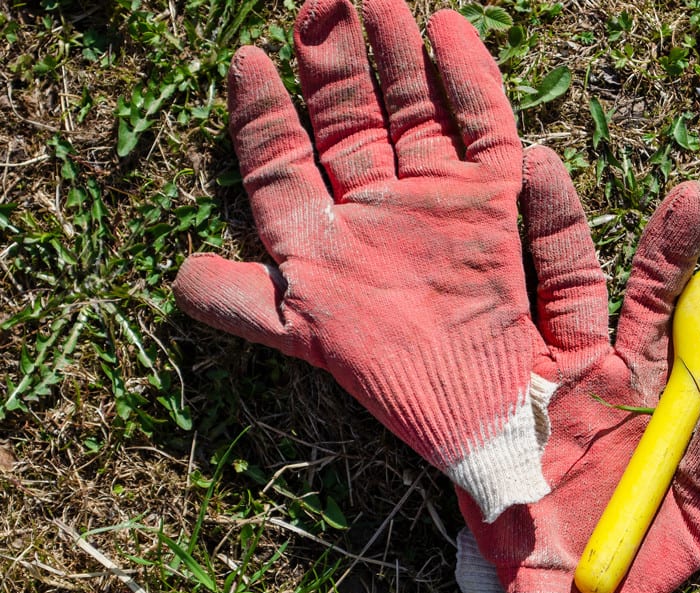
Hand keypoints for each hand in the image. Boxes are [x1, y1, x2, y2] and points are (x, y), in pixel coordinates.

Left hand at [173, 0, 549, 519]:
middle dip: (332, 63)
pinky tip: (451, 29)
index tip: (245, 61)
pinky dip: (471, 79)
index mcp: (325, 241)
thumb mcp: (305, 339)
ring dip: (395, 56)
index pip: (284, 163)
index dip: (263, 114)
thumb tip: (176, 276)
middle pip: (350, 121)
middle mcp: (378, 212)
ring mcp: (438, 201)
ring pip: (413, 111)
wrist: (493, 416)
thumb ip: (243, 304)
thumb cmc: (400, 381)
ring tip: (377, 0)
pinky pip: (485, 128)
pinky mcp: (495, 202)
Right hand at [457, 148, 699, 592]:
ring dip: (539, 231)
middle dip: (610, 225)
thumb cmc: (640, 563)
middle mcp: (597, 373)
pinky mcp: (488, 406)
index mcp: (654, 390)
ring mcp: (540, 384)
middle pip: (606, 282)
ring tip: (534, 168)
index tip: (691, 207)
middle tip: (622, 174)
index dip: (681, 260)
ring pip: (541, 294)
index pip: (671, 312)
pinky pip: (484, 345)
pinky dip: (476, 292)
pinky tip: (469, 237)